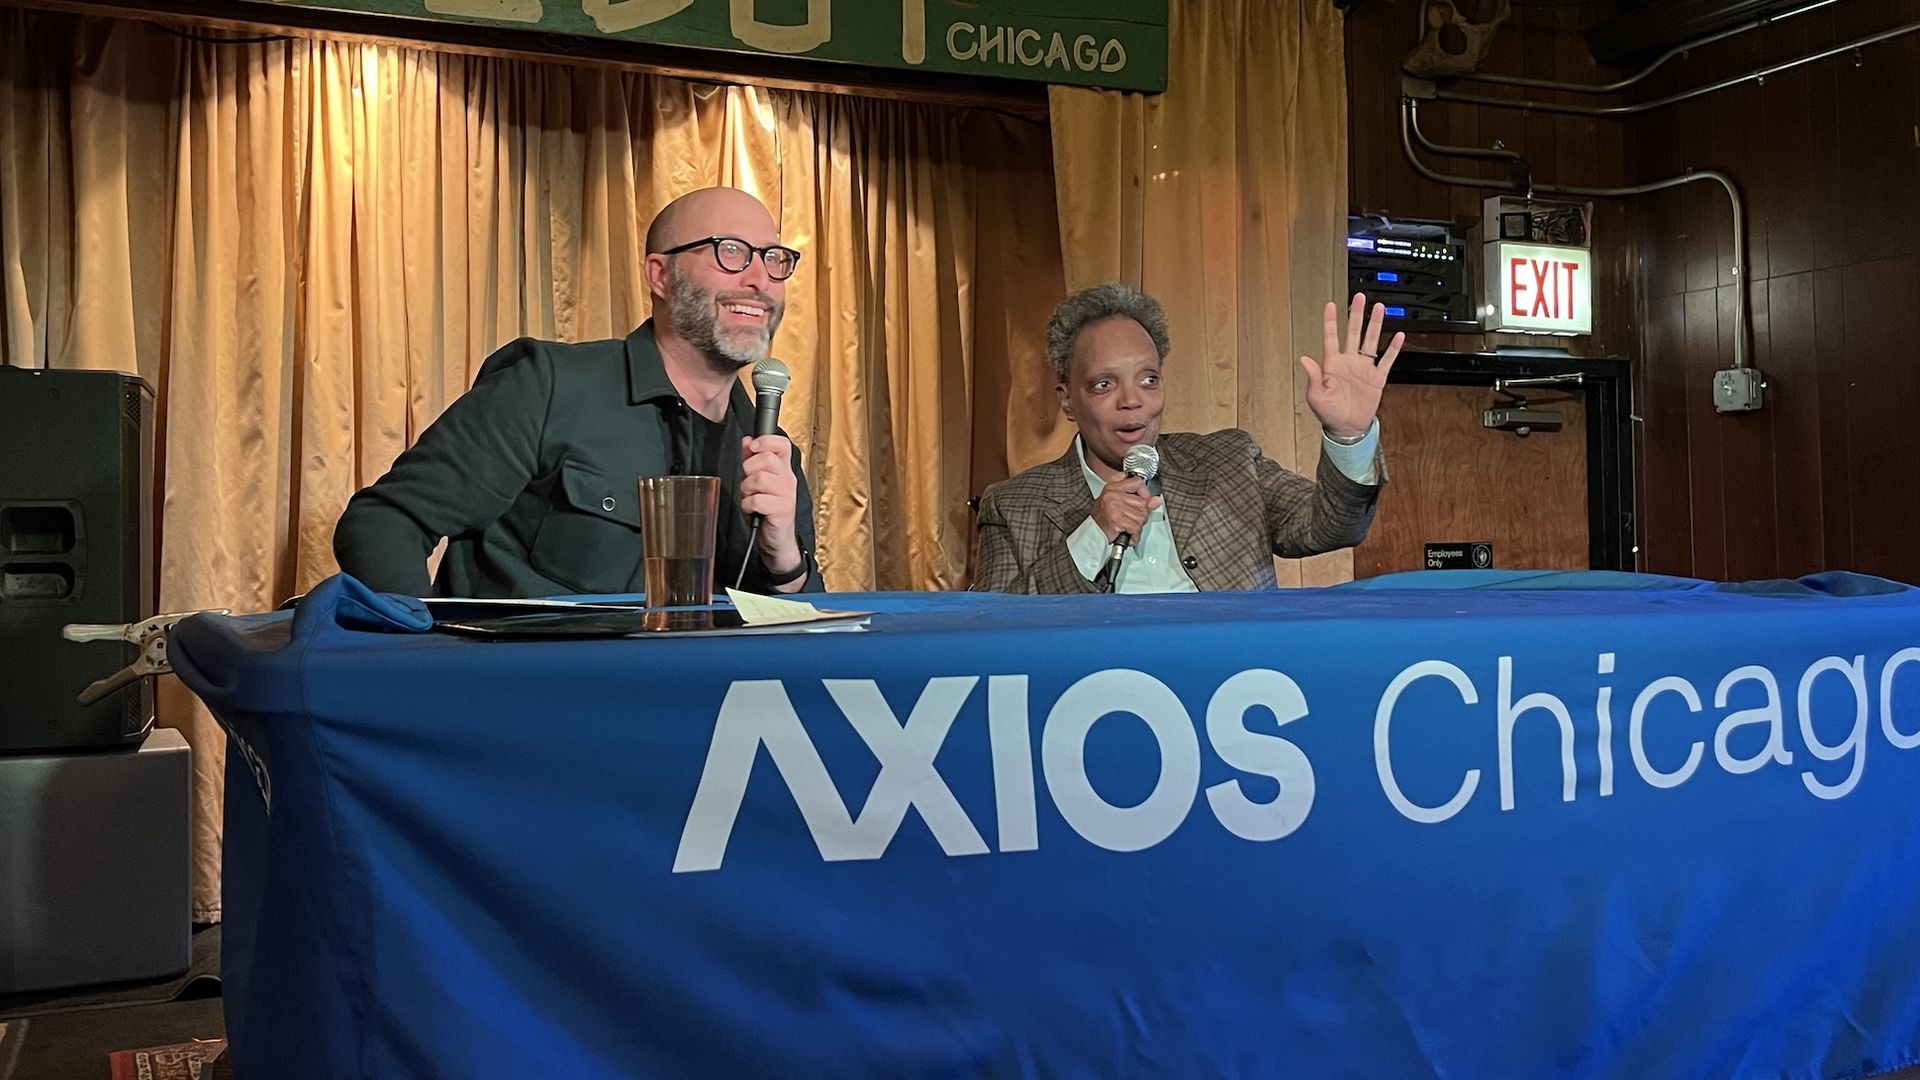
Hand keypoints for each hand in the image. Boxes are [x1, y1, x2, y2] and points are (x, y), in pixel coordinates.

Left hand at [740, 435, 802, 575]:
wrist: (777, 540)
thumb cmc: (767, 510)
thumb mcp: (758, 482)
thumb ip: (752, 460)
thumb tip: (747, 441)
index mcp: (783, 470)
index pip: (782, 444)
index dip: (766, 440)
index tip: (752, 447)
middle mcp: (787, 480)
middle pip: (768, 459)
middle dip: (749, 468)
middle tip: (748, 481)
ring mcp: (786, 495)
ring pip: (760, 479)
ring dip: (747, 489)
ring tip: (749, 497)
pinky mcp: (781, 511)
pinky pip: (757, 500)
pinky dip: (748, 505)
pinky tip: (751, 509)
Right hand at [1091, 476, 1160, 543]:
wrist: (1092, 532)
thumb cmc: (1103, 518)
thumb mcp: (1117, 502)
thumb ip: (1138, 499)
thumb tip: (1156, 500)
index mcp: (1113, 488)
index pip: (1137, 482)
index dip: (1145, 492)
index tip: (1144, 499)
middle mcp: (1114, 496)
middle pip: (1143, 502)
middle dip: (1141, 514)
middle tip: (1131, 519)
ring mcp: (1116, 507)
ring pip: (1141, 516)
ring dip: (1137, 526)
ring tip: (1127, 526)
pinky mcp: (1118, 520)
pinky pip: (1136, 528)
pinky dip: (1134, 535)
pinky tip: (1127, 533)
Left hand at [1299, 292, 1403, 438]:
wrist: (1347, 429)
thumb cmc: (1329, 414)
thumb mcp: (1316, 396)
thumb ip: (1313, 376)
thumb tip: (1305, 359)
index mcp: (1332, 365)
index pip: (1331, 337)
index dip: (1330, 321)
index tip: (1330, 305)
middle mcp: (1349, 362)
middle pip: (1354, 333)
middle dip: (1356, 315)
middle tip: (1359, 298)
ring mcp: (1363, 368)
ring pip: (1370, 341)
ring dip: (1375, 325)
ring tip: (1379, 308)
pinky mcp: (1377, 378)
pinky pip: (1387, 360)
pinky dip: (1393, 348)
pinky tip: (1398, 336)